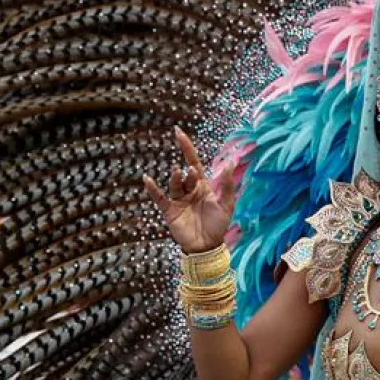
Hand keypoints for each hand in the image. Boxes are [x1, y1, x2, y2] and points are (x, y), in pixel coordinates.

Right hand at [142, 128, 235, 253]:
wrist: (207, 246)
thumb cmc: (218, 225)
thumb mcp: (226, 203)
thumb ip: (227, 184)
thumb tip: (231, 161)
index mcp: (203, 186)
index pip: (193, 162)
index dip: (186, 147)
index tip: (179, 132)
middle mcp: (189, 190)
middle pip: (185, 175)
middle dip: (188, 173)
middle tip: (193, 172)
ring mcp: (178, 200)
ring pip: (175, 184)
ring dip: (176, 178)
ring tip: (178, 172)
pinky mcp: (169, 210)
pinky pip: (160, 197)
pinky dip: (153, 189)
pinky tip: (147, 179)